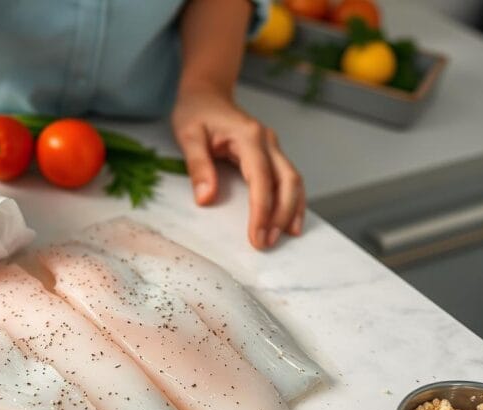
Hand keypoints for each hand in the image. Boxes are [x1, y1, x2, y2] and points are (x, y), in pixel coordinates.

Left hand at [171, 82, 304, 249]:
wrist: (207, 93)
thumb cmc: (196, 112)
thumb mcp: (188, 135)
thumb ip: (198, 166)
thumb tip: (206, 198)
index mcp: (249, 136)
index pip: (261, 179)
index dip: (262, 210)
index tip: (257, 236)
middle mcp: (267, 141)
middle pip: (287, 181)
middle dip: (281, 215)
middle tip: (267, 243)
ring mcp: (272, 147)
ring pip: (294, 181)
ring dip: (291, 210)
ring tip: (284, 238)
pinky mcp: (271, 154)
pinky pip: (288, 179)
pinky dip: (292, 201)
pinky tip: (289, 221)